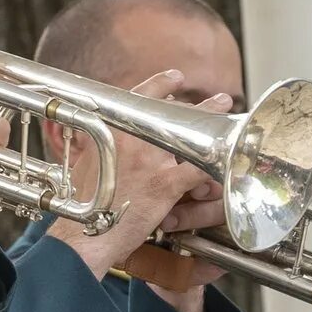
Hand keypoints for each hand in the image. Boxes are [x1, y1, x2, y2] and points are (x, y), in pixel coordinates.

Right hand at [49, 71, 229, 285]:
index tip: (176, 78)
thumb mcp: (86, 164)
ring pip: (191, 138)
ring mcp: (151, 160)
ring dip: (214, 129)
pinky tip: (228, 165)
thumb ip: (99, 147)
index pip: (139, 98)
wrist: (83, 234)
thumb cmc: (81, 208)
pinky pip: (198, 171)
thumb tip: (103, 140)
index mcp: (111, 132)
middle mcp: (132, 140)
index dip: (160, 85)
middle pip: (173, 115)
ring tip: (230, 125)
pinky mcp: (165, 185)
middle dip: (200, 106)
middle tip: (219, 100)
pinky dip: (215, 169)